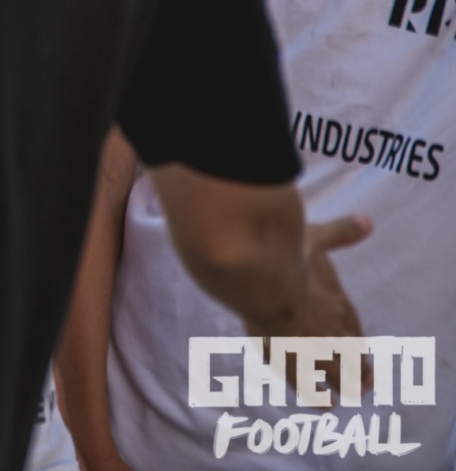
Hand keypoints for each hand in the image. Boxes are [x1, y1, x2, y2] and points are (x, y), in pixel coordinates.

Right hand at [250, 215, 371, 391]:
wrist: (261, 277)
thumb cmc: (286, 254)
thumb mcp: (316, 238)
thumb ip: (341, 233)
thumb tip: (366, 222)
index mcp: (337, 303)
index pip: (353, 329)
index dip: (357, 342)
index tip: (362, 353)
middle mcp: (331, 329)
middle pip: (350, 355)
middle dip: (356, 370)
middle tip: (362, 384)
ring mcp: (311, 346)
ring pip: (336, 374)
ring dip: (342, 385)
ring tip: (343, 398)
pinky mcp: (287, 357)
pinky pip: (308, 384)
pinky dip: (318, 395)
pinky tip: (323, 405)